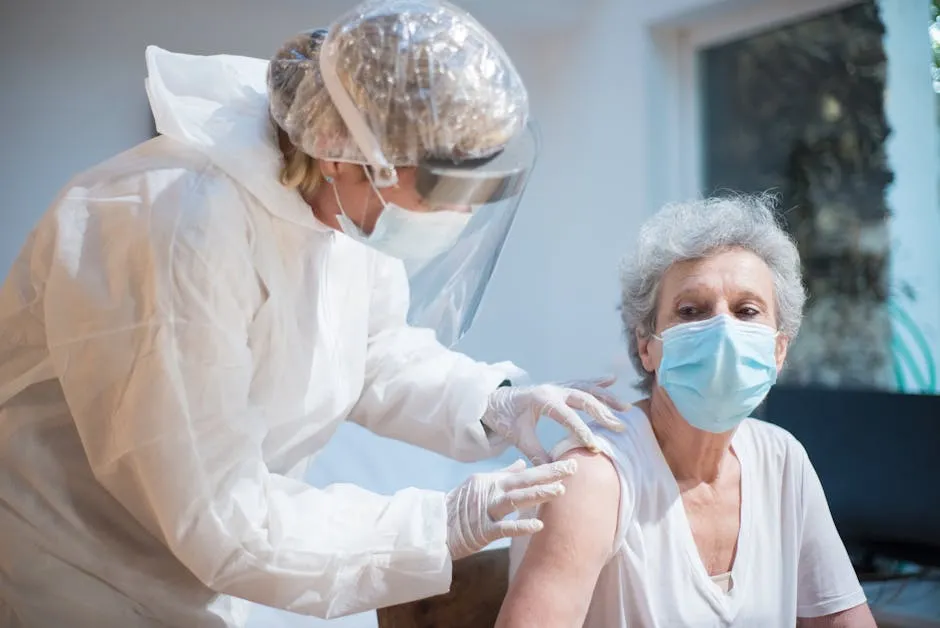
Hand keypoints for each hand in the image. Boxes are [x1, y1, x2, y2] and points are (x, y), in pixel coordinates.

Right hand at [446, 459, 576, 559]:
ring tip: (559, 491)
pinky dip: (520, 526)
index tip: (570, 463)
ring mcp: (486, 510)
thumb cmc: (459, 506)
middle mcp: (491, 492)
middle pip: (523, 481)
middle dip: (548, 474)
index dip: (548, 468)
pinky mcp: (481, 530)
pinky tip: (539, 525)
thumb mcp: (480, 484)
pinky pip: (503, 528)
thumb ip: (503, 475)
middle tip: (572, 468)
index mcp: (493, 481)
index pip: (526, 473)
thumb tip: (522, 463)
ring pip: (514, 499)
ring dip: (537, 495)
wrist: (435, 526)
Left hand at [481, 376, 630, 464]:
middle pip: (583, 399)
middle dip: (602, 413)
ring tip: (625, 408)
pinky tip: (612, 380)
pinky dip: (597, 382)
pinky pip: (581, 383)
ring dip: (606, 398)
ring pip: (586, 389)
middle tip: (619, 428)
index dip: (581, 431)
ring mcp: (557, 386)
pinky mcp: (558, 388)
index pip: (567, 416)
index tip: (595, 446)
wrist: (493, 401)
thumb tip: (554, 471)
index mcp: (542, 400)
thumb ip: (536, 453)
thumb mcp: (518, 438)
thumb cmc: (505, 419)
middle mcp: (553, 390)